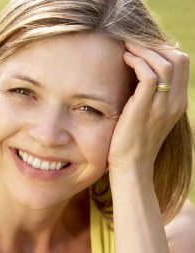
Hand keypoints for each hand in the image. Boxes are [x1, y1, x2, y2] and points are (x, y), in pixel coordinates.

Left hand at [107, 42, 188, 180]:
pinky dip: (138, 62)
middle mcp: (175, 102)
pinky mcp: (145, 109)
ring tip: (126, 48)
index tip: (142, 47)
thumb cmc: (133, 140)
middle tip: (133, 43)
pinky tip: (125, 60)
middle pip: (178, 59)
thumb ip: (149, 95)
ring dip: (144, 50)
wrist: (131, 166)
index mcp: (178, 102)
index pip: (181, 63)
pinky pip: (148, 75)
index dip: (163, 50)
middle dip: (154, 46)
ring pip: (165, 64)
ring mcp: (162, 106)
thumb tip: (138, 72)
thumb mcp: (148, 115)